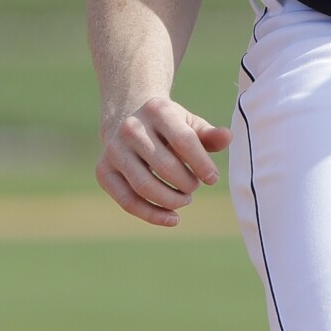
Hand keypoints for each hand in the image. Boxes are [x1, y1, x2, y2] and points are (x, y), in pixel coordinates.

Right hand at [96, 96, 230, 226]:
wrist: (129, 118)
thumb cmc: (169, 125)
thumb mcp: (190, 123)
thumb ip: (209, 134)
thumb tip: (228, 137)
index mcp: (158, 110)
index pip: (183, 140)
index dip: (201, 163)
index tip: (213, 179)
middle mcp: (131, 128)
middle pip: (164, 165)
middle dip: (186, 183)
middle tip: (195, 188)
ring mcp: (113, 150)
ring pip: (143, 186)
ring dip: (170, 200)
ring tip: (186, 200)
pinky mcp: (103, 171)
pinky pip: (127, 200)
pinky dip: (151, 214)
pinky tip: (172, 219)